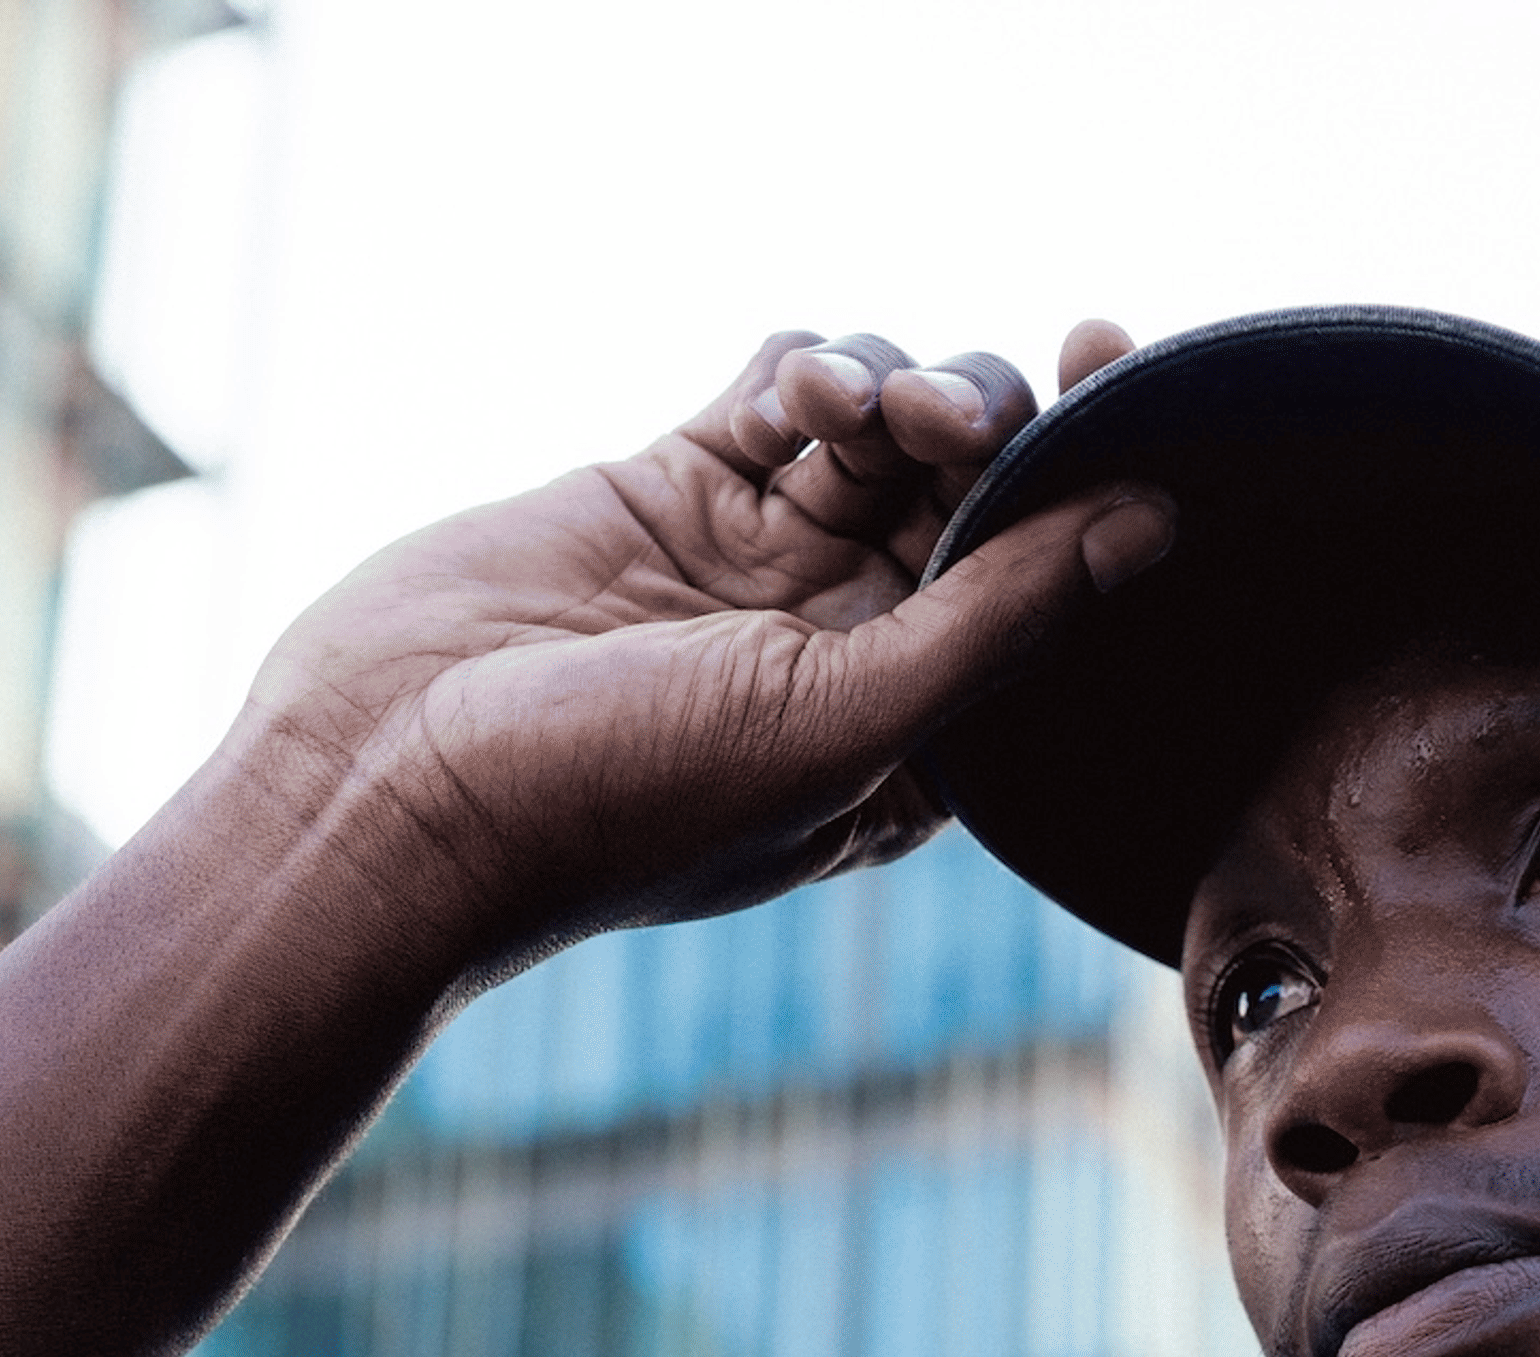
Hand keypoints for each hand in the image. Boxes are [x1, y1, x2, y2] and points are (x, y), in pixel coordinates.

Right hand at [244, 320, 1162, 956]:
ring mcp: (758, 563)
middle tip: (954, 416)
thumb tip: (1155, 524)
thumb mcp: (843, 721)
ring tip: (862, 409)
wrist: (385, 790)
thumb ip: (998, 619)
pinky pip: (781, 395)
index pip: (1051, 591)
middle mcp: (852, 648)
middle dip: (992, 428)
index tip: (1122, 377)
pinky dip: (811, 368)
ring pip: (888, 427)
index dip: (1096, 481)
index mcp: (919, 740)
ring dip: (897, 388)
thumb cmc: (617, 804)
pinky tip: (800, 389)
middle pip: (981, 493)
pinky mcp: (671, 489)